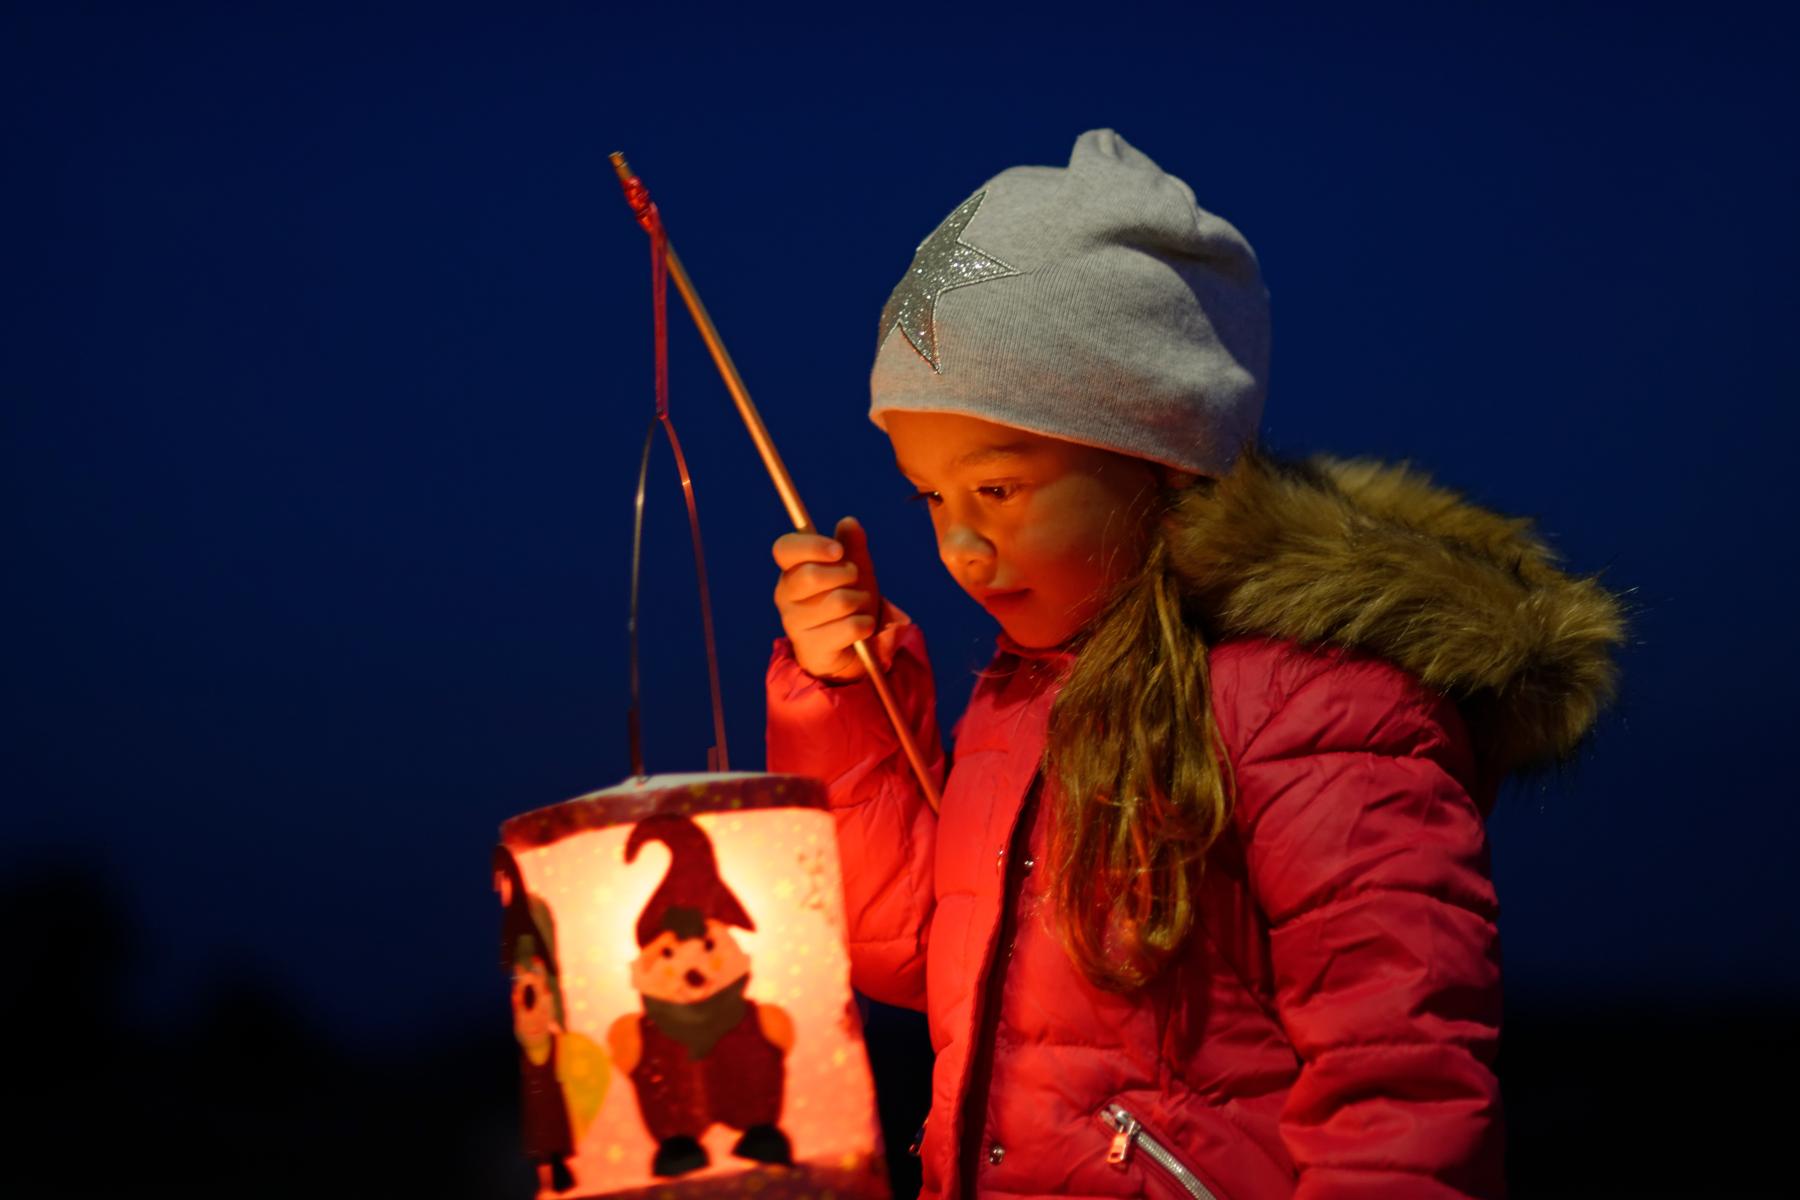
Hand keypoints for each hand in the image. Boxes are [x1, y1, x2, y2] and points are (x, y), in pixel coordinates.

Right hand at [772, 516, 882, 681]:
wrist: (849, 649)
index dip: (811, 546)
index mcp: (791, 570)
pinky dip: (865, 625)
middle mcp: (785, 596)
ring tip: (858, 608)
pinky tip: (861, 628)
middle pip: (811, 575)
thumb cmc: (847, 601)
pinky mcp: (812, 648)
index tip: (838, 551)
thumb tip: (849, 521)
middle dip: (846, 575)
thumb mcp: (853, 570)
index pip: (784, 549)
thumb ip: (851, 546)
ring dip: (860, 602)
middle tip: (854, 581)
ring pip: (839, 601)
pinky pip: (850, 627)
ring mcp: (795, 624)